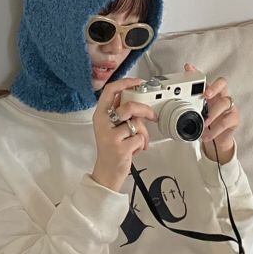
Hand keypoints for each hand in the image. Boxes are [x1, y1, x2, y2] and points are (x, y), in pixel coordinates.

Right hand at [90, 76, 157, 191]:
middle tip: (152, 115)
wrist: (107, 171)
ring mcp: (110, 135)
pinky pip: (139, 138)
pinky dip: (142, 144)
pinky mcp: (119, 148)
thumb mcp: (111, 127)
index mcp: (100, 115)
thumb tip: (137, 99)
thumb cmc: (112, 148)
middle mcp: (103, 123)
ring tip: (139, 140)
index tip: (138, 82)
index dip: (125, 83)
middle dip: (145, 110)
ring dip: (143, 133)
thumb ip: (120, 113)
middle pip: (129, 106)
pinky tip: (135, 150)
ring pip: (137, 124)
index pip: (110, 91)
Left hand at [184, 62, 237, 163]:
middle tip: (206, 94)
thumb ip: (185, 110)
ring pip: (225, 102)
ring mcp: (229, 106)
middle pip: (222, 83)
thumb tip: (164, 110)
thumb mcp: (194, 116)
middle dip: (214, 87)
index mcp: (209, 93)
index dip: (197, 72)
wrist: (216, 140)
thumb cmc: (206, 124)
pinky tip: (207, 134)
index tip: (188, 68)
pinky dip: (215, 129)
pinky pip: (227, 121)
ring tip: (204, 123)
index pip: (204, 79)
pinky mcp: (234, 118)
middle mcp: (220, 96)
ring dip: (213, 113)